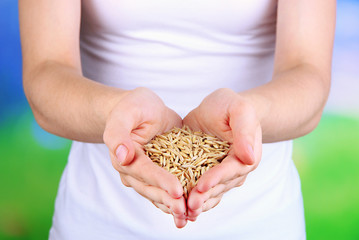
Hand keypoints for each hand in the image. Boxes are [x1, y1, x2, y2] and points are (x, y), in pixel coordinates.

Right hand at [103, 87, 186, 227]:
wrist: (142, 108)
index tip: (177, 190)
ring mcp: (146, 174)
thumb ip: (119, 133)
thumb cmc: (133, 107)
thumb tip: (122, 156)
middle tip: (185, 210)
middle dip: (168, 200)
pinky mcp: (159, 172)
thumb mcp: (126, 113)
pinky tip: (190, 209)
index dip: (160, 181)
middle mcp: (133, 170)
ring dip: (172, 206)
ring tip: (189, 216)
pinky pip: (166, 189)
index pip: (143, 171)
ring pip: (158, 193)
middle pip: (151, 188)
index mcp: (124, 156)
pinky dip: (177, 199)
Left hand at [183, 88, 261, 220]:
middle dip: (204, 197)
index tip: (201, 187)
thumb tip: (249, 156)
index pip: (230, 171)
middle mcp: (234, 170)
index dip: (216, 179)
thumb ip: (244, 130)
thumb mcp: (239, 109)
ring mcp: (218, 173)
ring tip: (183, 213)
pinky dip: (189, 197)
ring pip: (209, 192)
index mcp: (245, 156)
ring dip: (197, 203)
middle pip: (219, 187)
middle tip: (189, 206)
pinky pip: (198, 188)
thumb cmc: (231, 105)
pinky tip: (177, 206)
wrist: (219, 108)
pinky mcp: (203, 172)